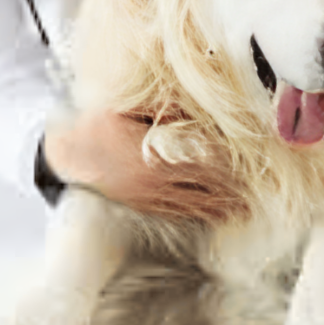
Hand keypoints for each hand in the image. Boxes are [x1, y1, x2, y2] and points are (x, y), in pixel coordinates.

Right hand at [43, 110, 244, 222]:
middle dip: (230, 194)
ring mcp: (148, 196)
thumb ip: (165, 108)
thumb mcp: (131, 107)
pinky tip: (211, 217)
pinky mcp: (141, 205)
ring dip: (218, 210)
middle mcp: (156, 179)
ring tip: (241, 213)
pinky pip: (175, 213)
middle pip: (203, 189)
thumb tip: (194, 108)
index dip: (229, 168)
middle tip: (254, 200)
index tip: (250, 170)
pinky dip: (196, 215)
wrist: (69, 153)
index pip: (204, 162)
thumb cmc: (100, 123)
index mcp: (157, 153)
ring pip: (192, 205)